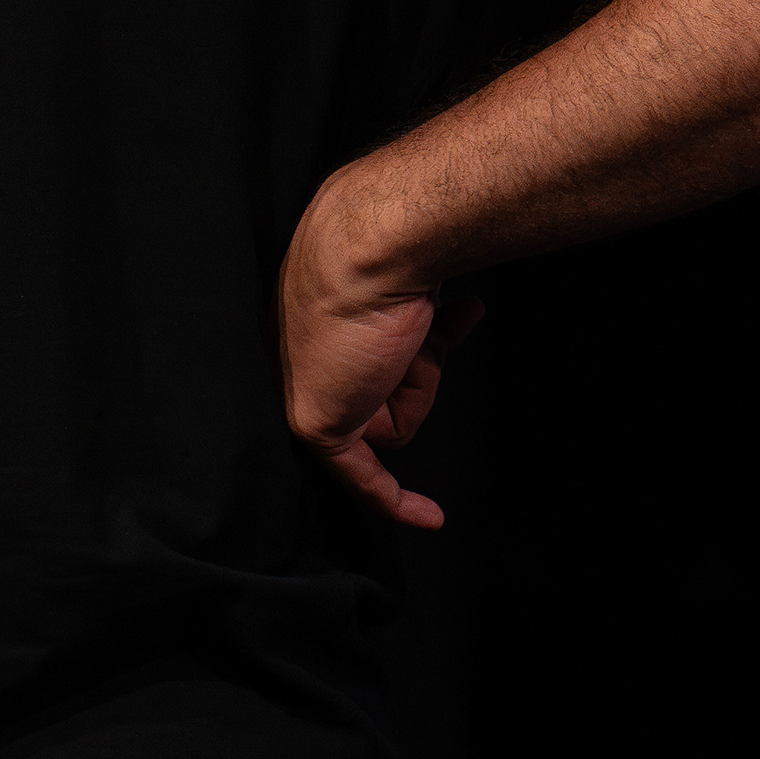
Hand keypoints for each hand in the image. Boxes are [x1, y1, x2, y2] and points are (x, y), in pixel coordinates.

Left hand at [278, 188, 485, 529]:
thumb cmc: (388, 242)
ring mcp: (310, 390)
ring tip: (413, 333)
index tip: (412, 351)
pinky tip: (431, 517)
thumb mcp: (403, 278)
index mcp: (313, 314)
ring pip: (392, 414)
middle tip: (421, 325)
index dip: (398, 357)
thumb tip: (455, 314)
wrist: (371, 241)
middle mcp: (304, 354)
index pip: (357, 357)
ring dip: (422, 380)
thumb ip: (412, 303)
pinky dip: (398, 502)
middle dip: (419, 365)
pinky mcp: (319, 424)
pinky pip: (364, 477)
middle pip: (381, 386)